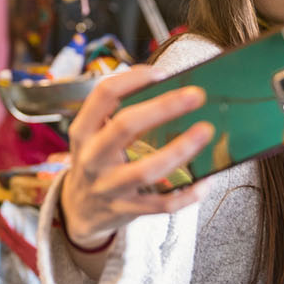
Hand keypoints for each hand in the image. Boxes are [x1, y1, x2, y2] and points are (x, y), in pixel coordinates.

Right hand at [60, 66, 213, 248]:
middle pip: (126, 126)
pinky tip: (206, 181)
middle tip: (195, 95)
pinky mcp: (127, 210)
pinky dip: (187, 194)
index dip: (133, 79)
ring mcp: (109, 187)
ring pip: (146, 169)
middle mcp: (93, 157)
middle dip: (163, 107)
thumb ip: (117, 112)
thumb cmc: (94, 161)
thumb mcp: (92, 134)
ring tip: (205, 131)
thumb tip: (165, 85)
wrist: (77, 209)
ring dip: (179, 150)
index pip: (104, 94)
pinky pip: (161, 204)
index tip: (161, 73)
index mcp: (83, 131)